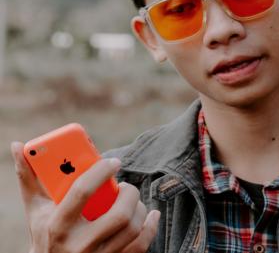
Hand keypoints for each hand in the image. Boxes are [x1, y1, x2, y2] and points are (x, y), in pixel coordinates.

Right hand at [11, 141, 159, 252]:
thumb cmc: (45, 233)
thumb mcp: (36, 208)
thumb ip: (29, 178)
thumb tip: (19, 145)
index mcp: (58, 226)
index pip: (82, 192)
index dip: (101, 172)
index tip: (114, 162)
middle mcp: (79, 246)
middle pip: (118, 215)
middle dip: (129, 194)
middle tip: (126, 186)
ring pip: (132, 229)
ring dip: (140, 208)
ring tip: (132, 200)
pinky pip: (140, 246)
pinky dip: (150, 228)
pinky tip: (151, 215)